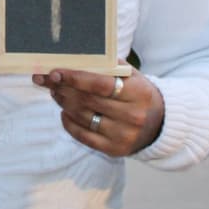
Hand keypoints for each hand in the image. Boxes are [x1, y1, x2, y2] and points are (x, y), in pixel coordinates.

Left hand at [36, 69, 164, 156]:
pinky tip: (64, 112)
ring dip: (64, 103)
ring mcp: (123, 135)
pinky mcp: (114, 150)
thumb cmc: (139, 94)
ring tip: (56, 92)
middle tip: (49, 80)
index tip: (55, 72)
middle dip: (63, 89)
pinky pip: (83, 135)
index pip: (100, 84)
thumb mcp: (133, 76)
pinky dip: (69, 123)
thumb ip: (109, 66)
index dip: (74, 78)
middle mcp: (132, 116)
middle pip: (88, 101)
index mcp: (138, 93)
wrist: (159, 125)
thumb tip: (75, 59)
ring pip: (83, 117)